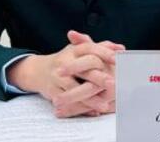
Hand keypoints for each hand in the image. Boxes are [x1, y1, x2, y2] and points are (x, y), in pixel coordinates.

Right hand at [6, 31, 123, 117]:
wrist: (38, 71)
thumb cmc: (66, 60)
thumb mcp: (80, 50)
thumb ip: (101, 47)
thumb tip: (121, 48)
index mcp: (74, 50)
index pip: (91, 48)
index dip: (105, 53)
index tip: (118, 59)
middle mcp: (64, 61)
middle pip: (84, 69)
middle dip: (99, 78)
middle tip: (113, 84)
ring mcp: (57, 77)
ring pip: (75, 88)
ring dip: (91, 98)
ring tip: (105, 104)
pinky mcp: (52, 91)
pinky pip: (67, 101)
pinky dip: (81, 107)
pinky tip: (93, 112)